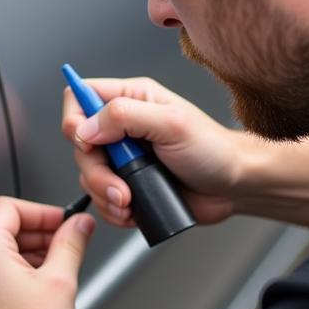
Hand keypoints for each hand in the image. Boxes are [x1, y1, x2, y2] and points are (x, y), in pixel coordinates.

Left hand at [0, 197, 95, 308]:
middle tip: (58, 249)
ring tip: (43, 280)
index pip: (7, 208)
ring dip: (14, 261)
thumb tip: (78, 226)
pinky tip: (20, 302)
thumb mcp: (61, 283)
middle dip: (30, 238)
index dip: (39, 213)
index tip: (58, 223)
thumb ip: (71, 243)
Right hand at [62, 77, 242, 227]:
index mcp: (132, 100)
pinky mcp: (128, 185)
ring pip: (88, 176)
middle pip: (80, 146)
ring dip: (105, 195)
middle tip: (120, 186)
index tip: (89, 142)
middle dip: (96, 172)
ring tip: (131, 201)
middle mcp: (123, 128)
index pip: (80, 98)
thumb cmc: (213, 150)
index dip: (75, 120)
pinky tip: (133, 210)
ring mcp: (124, 158)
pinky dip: (113, 210)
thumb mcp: (172, 123)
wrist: (233, 187)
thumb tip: (87, 126)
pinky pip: (102, 199)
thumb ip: (125, 117)